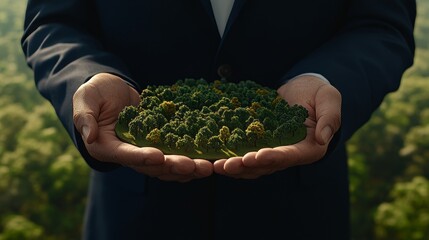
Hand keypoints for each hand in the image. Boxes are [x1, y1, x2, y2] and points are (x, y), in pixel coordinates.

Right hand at [73, 73, 212, 181]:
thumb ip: (85, 116)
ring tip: (207, 167)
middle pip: (151, 166)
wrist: (111, 89)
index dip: (141, 157)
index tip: (159, 156)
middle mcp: (127, 154)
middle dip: (174, 166)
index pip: (125, 155)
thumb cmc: (95, 92)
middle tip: (195, 166)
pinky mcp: (157, 144)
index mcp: (107, 146)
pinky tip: (207, 160)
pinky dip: (189, 160)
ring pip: (166, 166)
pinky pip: (173, 156)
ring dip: (187, 168)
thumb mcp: (85, 98)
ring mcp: (143, 150)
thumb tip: (89, 135)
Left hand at [213, 75, 340, 178]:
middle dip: (245, 166)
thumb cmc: (318, 92)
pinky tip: (215, 156)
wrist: (303, 88)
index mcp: (308, 147)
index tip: (254, 156)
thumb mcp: (329, 98)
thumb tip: (323, 138)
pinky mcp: (261, 143)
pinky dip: (232, 156)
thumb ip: (330, 117)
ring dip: (235, 167)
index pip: (289, 155)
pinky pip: (245, 153)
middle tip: (226, 166)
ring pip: (253, 164)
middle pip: (267, 165)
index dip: (272, 157)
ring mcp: (273, 150)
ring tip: (216, 165)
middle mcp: (289, 154)